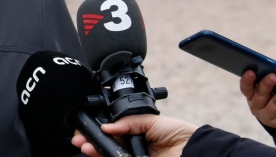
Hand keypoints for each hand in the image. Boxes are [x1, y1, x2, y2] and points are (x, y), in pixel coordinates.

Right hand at [72, 114, 196, 156]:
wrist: (195, 152)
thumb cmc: (179, 135)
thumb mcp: (151, 121)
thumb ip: (128, 122)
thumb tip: (107, 126)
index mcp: (136, 133)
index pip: (112, 132)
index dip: (98, 131)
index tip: (86, 129)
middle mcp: (134, 147)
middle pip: (108, 144)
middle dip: (92, 141)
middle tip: (80, 139)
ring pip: (111, 155)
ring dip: (96, 150)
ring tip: (85, 146)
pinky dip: (106, 156)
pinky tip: (98, 152)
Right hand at [241, 70, 275, 128]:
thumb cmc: (271, 95)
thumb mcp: (266, 88)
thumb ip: (267, 80)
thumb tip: (274, 73)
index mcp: (250, 94)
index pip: (245, 87)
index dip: (247, 80)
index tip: (251, 72)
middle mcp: (255, 105)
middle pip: (260, 94)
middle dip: (266, 84)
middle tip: (273, 76)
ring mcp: (266, 115)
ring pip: (275, 103)